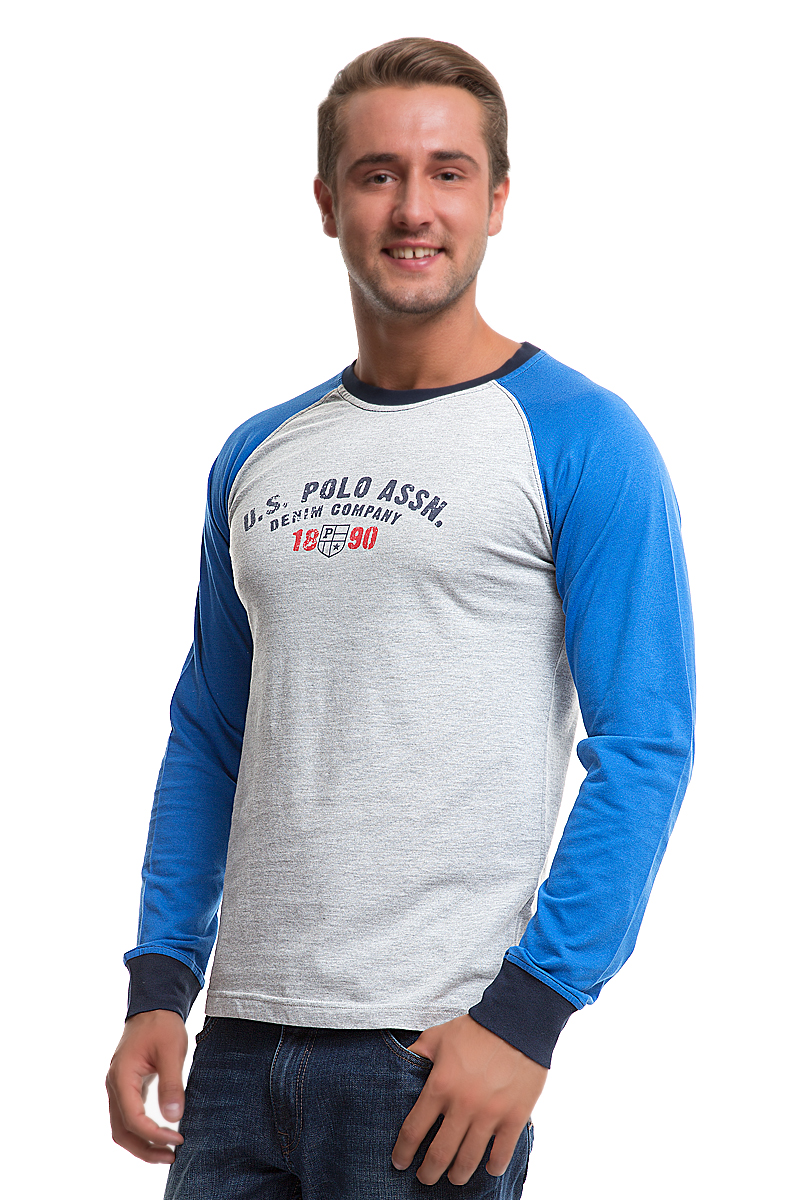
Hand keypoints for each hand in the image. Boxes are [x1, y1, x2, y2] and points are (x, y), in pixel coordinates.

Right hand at [106, 1009, 187, 1162]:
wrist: (154, 1006)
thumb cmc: (162, 1025)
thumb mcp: (171, 1051)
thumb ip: (171, 1083)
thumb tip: (174, 1117)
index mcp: (121, 1077)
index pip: (132, 1118)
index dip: (153, 1134)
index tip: (177, 1139)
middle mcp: (115, 1086)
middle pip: (122, 1131)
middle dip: (145, 1148)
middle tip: (172, 1155)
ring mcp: (119, 1087)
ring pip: (123, 1127)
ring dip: (142, 1143)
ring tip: (168, 1152)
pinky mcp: (127, 1087)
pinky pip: (129, 1116)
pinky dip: (142, 1131)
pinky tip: (161, 1134)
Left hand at [391, 1014, 546, 1186]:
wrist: (517, 1022)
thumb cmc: (475, 1029)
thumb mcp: (437, 1037)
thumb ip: (417, 1054)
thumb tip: (400, 1063)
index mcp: (439, 1086)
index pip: (413, 1131)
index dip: (403, 1152)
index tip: (399, 1162)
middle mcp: (462, 1105)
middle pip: (439, 1154)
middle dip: (428, 1172)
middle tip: (425, 1178)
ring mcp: (489, 1114)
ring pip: (468, 1160)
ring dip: (457, 1175)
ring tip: (454, 1177)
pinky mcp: (514, 1118)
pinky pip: (502, 1154)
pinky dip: (493, 1166)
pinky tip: (487, 1167)